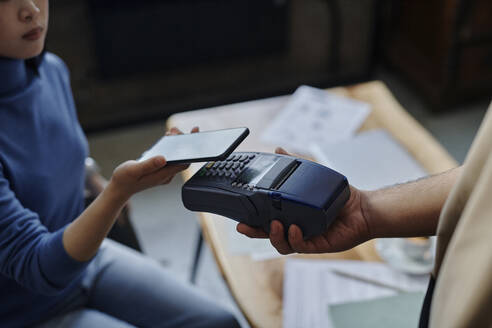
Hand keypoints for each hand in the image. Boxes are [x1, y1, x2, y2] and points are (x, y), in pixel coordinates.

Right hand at [108, 126, 198, 200]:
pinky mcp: (159, 169)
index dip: (192, 150)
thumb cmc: (125, 180)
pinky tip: (167, 137)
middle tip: (178, 130)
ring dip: (176, 143)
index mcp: (163, 175)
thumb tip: (163, 158)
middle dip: (182, 142)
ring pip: (175, 156)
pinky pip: (168, 157)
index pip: (184, 162)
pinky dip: (169, 146)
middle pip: (182, 158)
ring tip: (172, 131)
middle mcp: (166, 174)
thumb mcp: (134, 170)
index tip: (194, 136)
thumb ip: (149, 165)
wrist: (119, 188)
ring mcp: (163, 172)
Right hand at [236, 147, 371, 254]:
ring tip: (275, 224)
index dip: (252, 221)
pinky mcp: (317, 244)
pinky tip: (294, 227)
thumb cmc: (339, 196)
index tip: (240, 218)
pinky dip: (294, 237)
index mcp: (291, 215)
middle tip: (245, 226)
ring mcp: (305, 238)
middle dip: (255, 232)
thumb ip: (295, 164)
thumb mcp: (313, 176)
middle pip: (269, 235)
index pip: (267, 220)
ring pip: (282, 244)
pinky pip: (300, 245)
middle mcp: (295, 228)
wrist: (363, 208)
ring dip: (274, 236)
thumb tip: (278, 150)